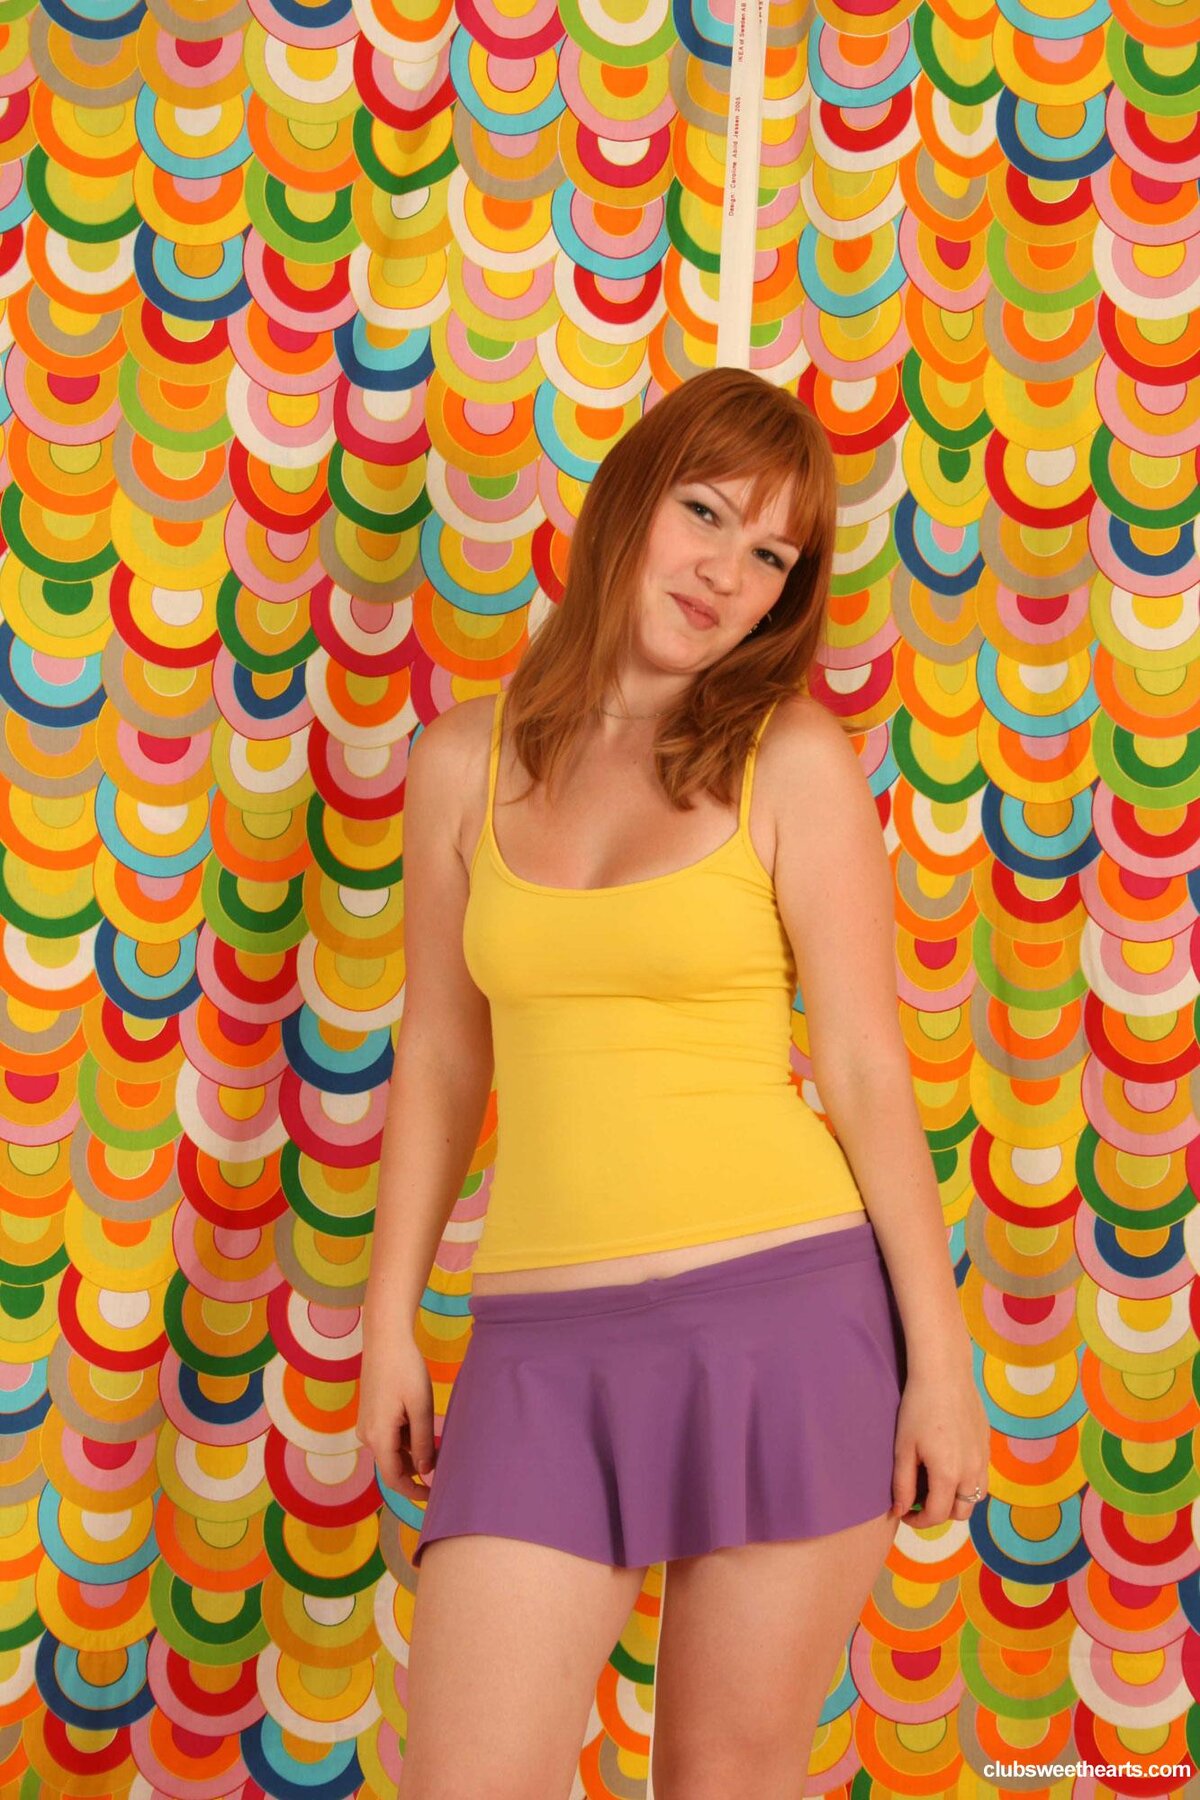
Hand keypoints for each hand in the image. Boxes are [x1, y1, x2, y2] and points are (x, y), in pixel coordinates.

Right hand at [355, 1320, 439, 1503]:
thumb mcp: (420, 1407)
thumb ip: (423, 1442)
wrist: (385, 1340)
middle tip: (445, 1463)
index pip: (394, 1478)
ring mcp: (367, 1425)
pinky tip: (423, 1425)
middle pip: (393, 1466)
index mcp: (378, 1436)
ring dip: (413, 1452)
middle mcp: (367, 1436)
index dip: (414, 1491)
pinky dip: (406, 1439)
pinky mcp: (371, 1415)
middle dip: (417, 1470)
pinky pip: (389, 1437)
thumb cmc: (405, 1370)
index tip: (435, 1495)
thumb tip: (426, 1471)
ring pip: (392, 1451)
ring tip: (438, 1440)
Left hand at [889, 1362, 989, 1526]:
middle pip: (960, 1513)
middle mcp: (972, 1472)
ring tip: (935, 1483)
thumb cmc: (918, 1408)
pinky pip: (981, 1477)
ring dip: (956, 1500)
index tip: (904, 1513)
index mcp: (949, 1475)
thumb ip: (903, 1484)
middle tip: (920, 1499)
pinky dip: (966, 1482)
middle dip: (939, 1513)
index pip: (936, 1515)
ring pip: (975, 1497)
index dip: (918, 1522)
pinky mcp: (988, 1446)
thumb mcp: (903, 1447)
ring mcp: (983, 1459)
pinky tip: (949, 1463)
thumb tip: (900, 1511)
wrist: (945, 1374)